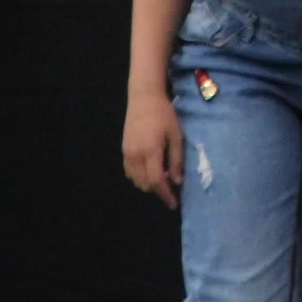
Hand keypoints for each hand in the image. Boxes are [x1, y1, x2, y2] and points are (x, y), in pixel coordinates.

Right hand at [122, 89, 183, 208]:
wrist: (144, 97)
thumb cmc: (164, 114)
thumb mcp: (176, 135)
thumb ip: (176, 159)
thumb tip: (177, 181)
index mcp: (151, 151)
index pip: (157, 181)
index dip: (166, 195)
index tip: (174, 203)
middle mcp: (136, 155)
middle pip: (145, 184)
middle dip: (159, 188)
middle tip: (171, 179)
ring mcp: (127, 152)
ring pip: (136, 180)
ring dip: (148, 183)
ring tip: (161, 172)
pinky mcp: (124, 149)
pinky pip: (129, 171)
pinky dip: (139, 176)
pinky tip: (149, 167)